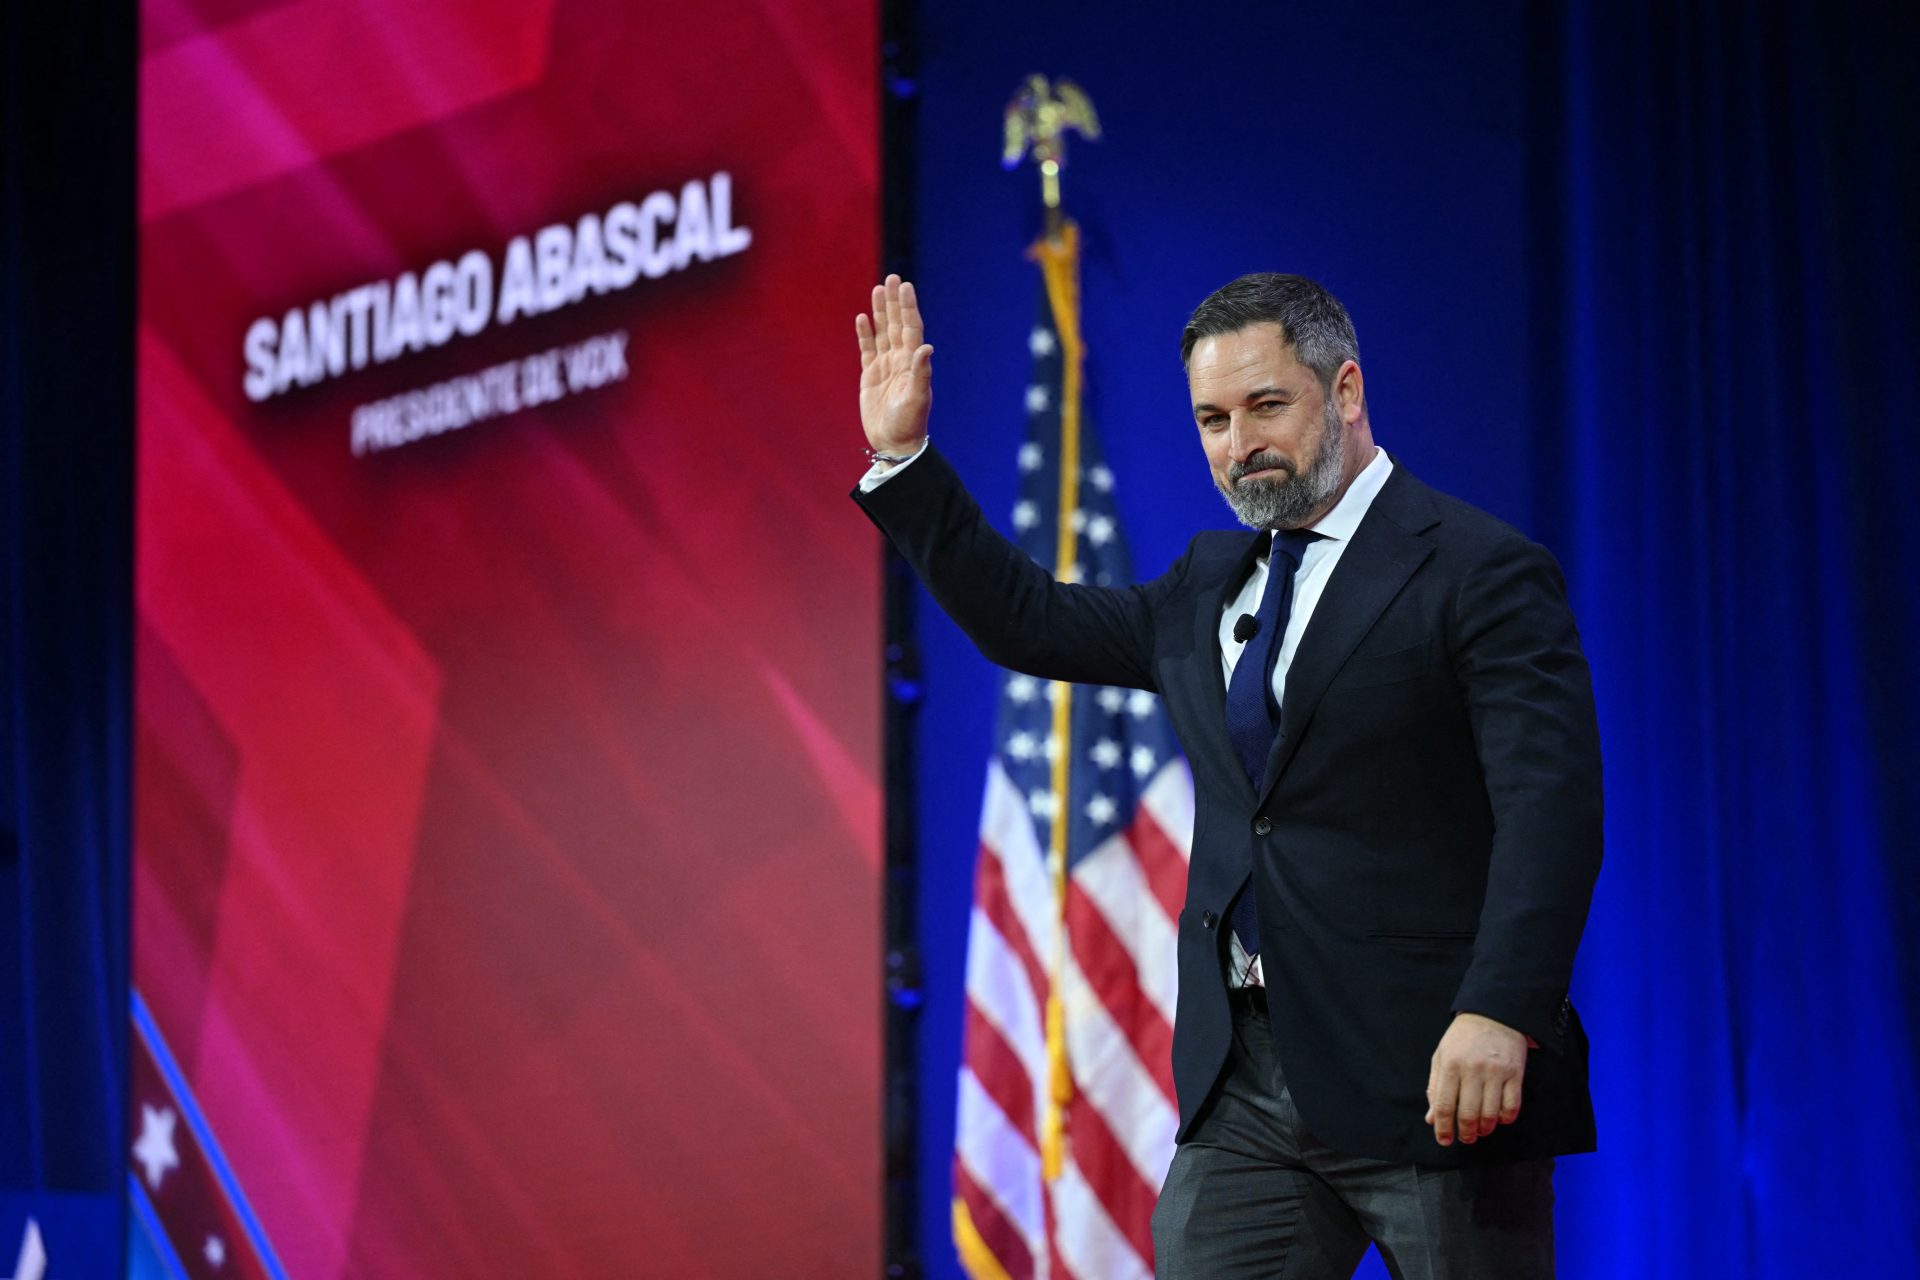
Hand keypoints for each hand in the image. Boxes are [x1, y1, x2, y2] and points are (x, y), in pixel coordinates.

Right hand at [855, 274, 933, 454]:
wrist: (894, 443)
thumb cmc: (909, 423)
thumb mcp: (916, 399)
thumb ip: (920, 373)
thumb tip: (927, 347)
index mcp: (912, 362)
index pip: (910, 328)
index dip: (907, 307)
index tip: (905, 286)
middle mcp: (900, 360)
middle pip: (896, 324)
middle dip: (894, 302)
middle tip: (892, 278)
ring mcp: (885, 366)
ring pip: (882, 332)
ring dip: (880, 312)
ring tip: (878, 289)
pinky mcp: (870, 375)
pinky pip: (867, 349)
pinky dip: (865, 333)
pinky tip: (862, 318)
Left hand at [1424, 1012, 1529, 1146]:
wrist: (1494, 1013)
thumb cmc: (1463, 1037)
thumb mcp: (1441, 1055)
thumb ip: (1435, 1087)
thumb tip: (1432, 1118)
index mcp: (1450, 1065)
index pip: (1443, 1104)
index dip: (1443, 1127)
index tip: (1444, 1140)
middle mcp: (1472, 1070)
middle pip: (1468, 1113)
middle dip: (1465, 1133)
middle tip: (1466, 1138)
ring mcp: (1496, 1072)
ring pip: (1491, 1114)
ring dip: (1485, 1129)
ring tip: (1481, 1130)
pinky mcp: (1515, 1073)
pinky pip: (1512, 1106)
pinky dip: (1505, 1119)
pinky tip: (1499, 1119)